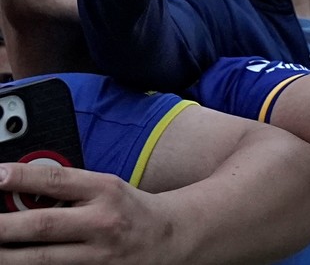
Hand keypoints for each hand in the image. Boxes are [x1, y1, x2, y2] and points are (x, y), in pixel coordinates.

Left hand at [0, 163, 185, 263]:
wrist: (169, 237)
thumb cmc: (128, 209)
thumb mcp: (105, 188)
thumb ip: (67, 189)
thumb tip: (16, 191)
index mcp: (105, 190)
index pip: (56, 180)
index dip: (20, 177)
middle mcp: (103, 222)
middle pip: (42, 225)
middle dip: (3, 226)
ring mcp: (100, 255)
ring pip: (42, 259)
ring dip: (8, 256)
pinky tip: (16, 262)